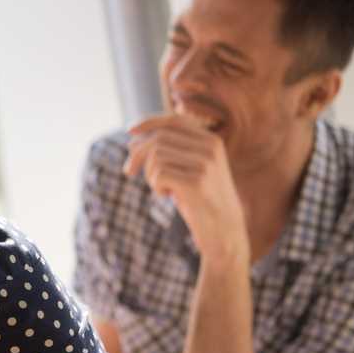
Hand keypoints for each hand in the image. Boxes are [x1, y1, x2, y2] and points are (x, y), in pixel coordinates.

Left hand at [124, 114, 248, 262]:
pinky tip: (168, 196)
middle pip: (159, 139)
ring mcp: (205, 163)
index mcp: (211, 140)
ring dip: (150, 174)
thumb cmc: (201, 200)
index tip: (129, 131)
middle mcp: (210, 147)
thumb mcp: (190, 169)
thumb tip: (133, 140)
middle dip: (137, 154)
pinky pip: (159, 174)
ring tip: (162, 188)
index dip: (149, 123)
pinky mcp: (196, 181)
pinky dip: (156, 186)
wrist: (224, 231)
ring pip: (156, 156)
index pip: (174, 121)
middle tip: (128, 172)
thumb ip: (171, 152)